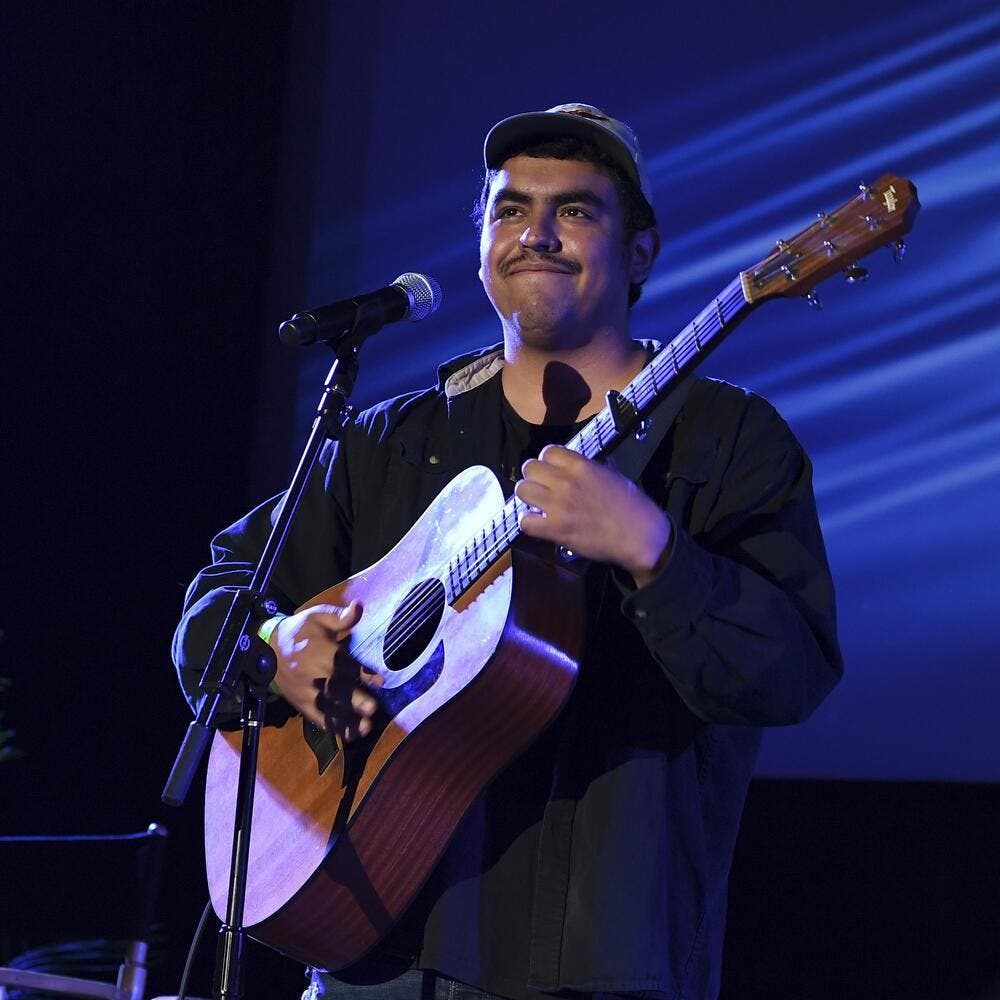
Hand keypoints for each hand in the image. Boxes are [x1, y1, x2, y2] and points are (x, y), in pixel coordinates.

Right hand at [268, 601, 378, 740]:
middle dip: (354, 699)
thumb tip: (359, 607)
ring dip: (348, 719)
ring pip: (328, 708)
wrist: (267, 649)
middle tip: (372, 708)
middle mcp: (313, 675)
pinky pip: (320, 719)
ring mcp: (307, 693)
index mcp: (319, 651)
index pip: (342, 663)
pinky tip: (353, 735)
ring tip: (366, 727)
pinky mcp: (303, 705)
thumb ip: (340, 616)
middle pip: (335, 689)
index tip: (380, 679)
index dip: (361, 671)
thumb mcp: (317, 617)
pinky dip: (336, 728)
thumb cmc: (299, 632)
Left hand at [514, 445, 672, 587]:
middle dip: (534, 477)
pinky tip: (540, 524)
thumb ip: (592, 467)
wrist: (640, 536)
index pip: (548, 451)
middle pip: (529, 467)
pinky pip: (525, 521)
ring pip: (522, 490)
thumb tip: (580, 462)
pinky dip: (529, 523)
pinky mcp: (555, 529)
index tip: (551, 471)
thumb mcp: (614, 475)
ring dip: (528, 497)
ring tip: (538, 505)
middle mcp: (566, 481)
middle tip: (542, 488)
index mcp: (581, 465)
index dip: (547, 461)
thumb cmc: (632, 506)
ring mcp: (558, 505)